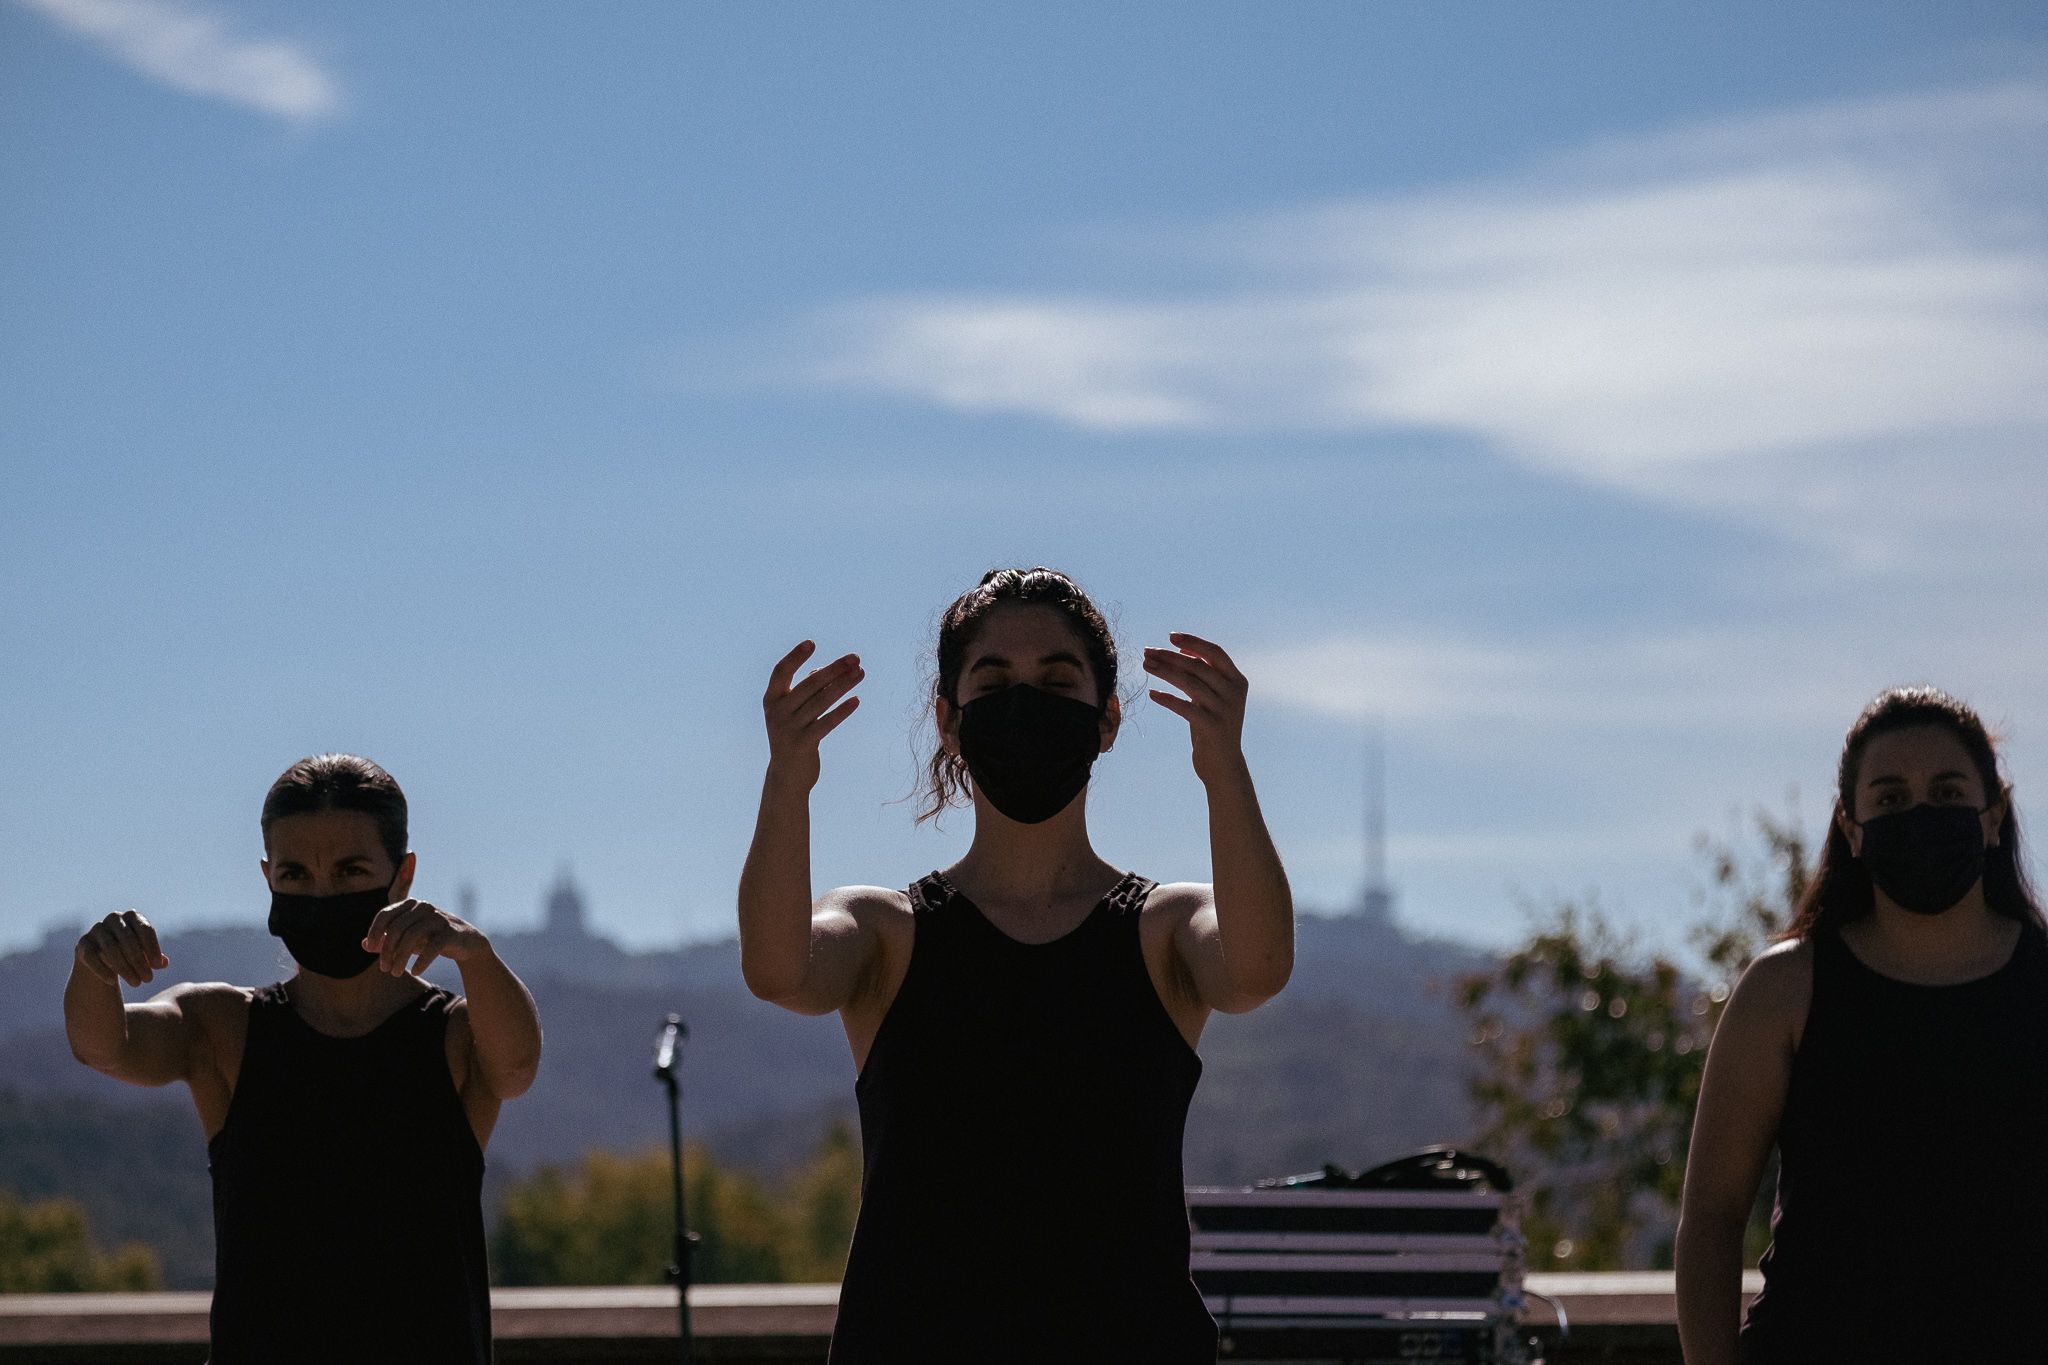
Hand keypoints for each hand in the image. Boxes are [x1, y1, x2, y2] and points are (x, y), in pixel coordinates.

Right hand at [75, 911, 169, 987]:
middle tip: (148, 979)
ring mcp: (97, 929)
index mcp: (133, 916)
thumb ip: (155, 957)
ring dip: (125, 968)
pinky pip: (92, 956)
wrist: (101, 958)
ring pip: (110, 948)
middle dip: (140, 962)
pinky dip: (102, 969)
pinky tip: (112, 982)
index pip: (145, 929)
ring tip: (136, 983)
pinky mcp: (83, 943)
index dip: (153, 948)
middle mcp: (114, 918)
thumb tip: (163, 963)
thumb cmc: (131, 953)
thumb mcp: (145, 954)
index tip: (158, 967)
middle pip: (128, 940)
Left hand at [363, 900, 485, 976]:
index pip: (385, 914)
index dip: (375, 931)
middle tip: (385, 969)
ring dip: (400, 958)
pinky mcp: (451, 931)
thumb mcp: (407, 940)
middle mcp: (424, 907)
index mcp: (411, 905)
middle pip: (396, 928)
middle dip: (387, 951)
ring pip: (412, 937)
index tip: (370, 949)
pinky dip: (421, 961)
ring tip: (396, 973)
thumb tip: (365, 945)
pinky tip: (415, 972)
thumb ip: (386, 941)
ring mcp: (438, 918)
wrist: (465, 943)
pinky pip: (432, 947)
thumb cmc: (431, 939)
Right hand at [762, 640, 862, 790]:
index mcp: (771, 699)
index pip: (780, 672)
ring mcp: (788, 729)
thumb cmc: (793, 735)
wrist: (787, 776)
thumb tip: (825, 669)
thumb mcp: (793, 712)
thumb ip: (806, 690)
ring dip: (843, 685)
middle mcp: (777, 712)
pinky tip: (857, 700)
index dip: (794, 657)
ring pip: (821, 701)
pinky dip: (842, 711)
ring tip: (861, 673)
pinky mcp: (803, 744)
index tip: (812, 643)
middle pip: (809, 684)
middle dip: (834, 669)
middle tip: (855, 658)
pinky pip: (826, 723)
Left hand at [1143, 632, 1250, 787]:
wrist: (1223, 765)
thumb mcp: (1212, 697)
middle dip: (1170, 656)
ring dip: (1164, 672)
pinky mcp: (1213, 727)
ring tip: (1145, 666)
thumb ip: (1203, 674)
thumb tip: (1181, 650)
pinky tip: (1152, 694)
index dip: (1193, 641)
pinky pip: (1185, 707)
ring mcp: (1225, 710)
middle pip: (1198, 666)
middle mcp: (1234, 693)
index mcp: (1237, 681)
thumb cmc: (1213, 727)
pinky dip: (1167, 699)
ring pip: (1189, 683)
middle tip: (1147, 652)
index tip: (1170, 636)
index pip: (1215, 652)